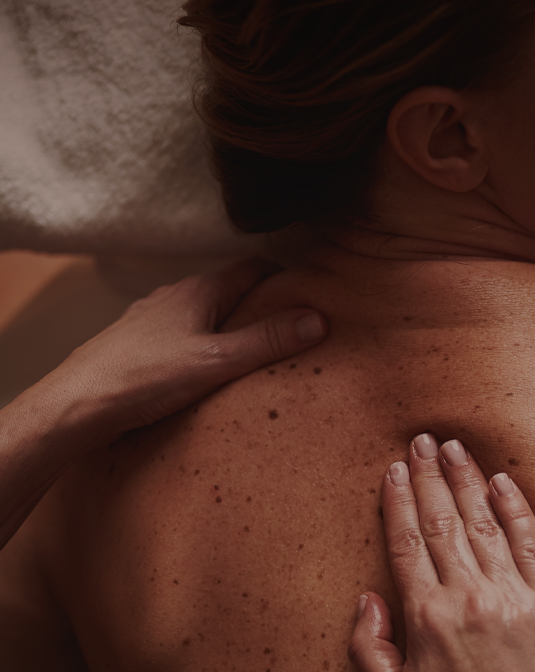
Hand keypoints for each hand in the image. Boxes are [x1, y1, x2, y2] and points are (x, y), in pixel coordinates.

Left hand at [37, 257, 326, 444]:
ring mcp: (155, 321)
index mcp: (198, 291)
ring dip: (231, 329)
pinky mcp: (140, 347)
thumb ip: (267, 341)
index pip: (252, 268)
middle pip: (229, 292)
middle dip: (261, 306)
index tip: (310, 295)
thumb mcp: (217, 361)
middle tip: (292, 329)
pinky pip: (184, 338)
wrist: (79, 403)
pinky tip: (209, 374)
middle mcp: (174, 297)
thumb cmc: (145, 377)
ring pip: (204, 316)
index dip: (284, 278)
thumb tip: (318, 318)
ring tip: (256, 355)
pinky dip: (205, 348)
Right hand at [350, 433, 534, 671]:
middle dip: (429, 476)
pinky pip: (534, 547)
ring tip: (454, 448)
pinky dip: (517, 512)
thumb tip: (367, 598)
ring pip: (484, 525)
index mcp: (425, 617)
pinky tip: (503, 483)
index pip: (407, 543)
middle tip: (421, 441)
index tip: (394, 469)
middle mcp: (466, 597)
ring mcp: (513, 598)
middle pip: (443, 522)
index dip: (399, 502)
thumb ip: (369, 646)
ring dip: (467, 481)